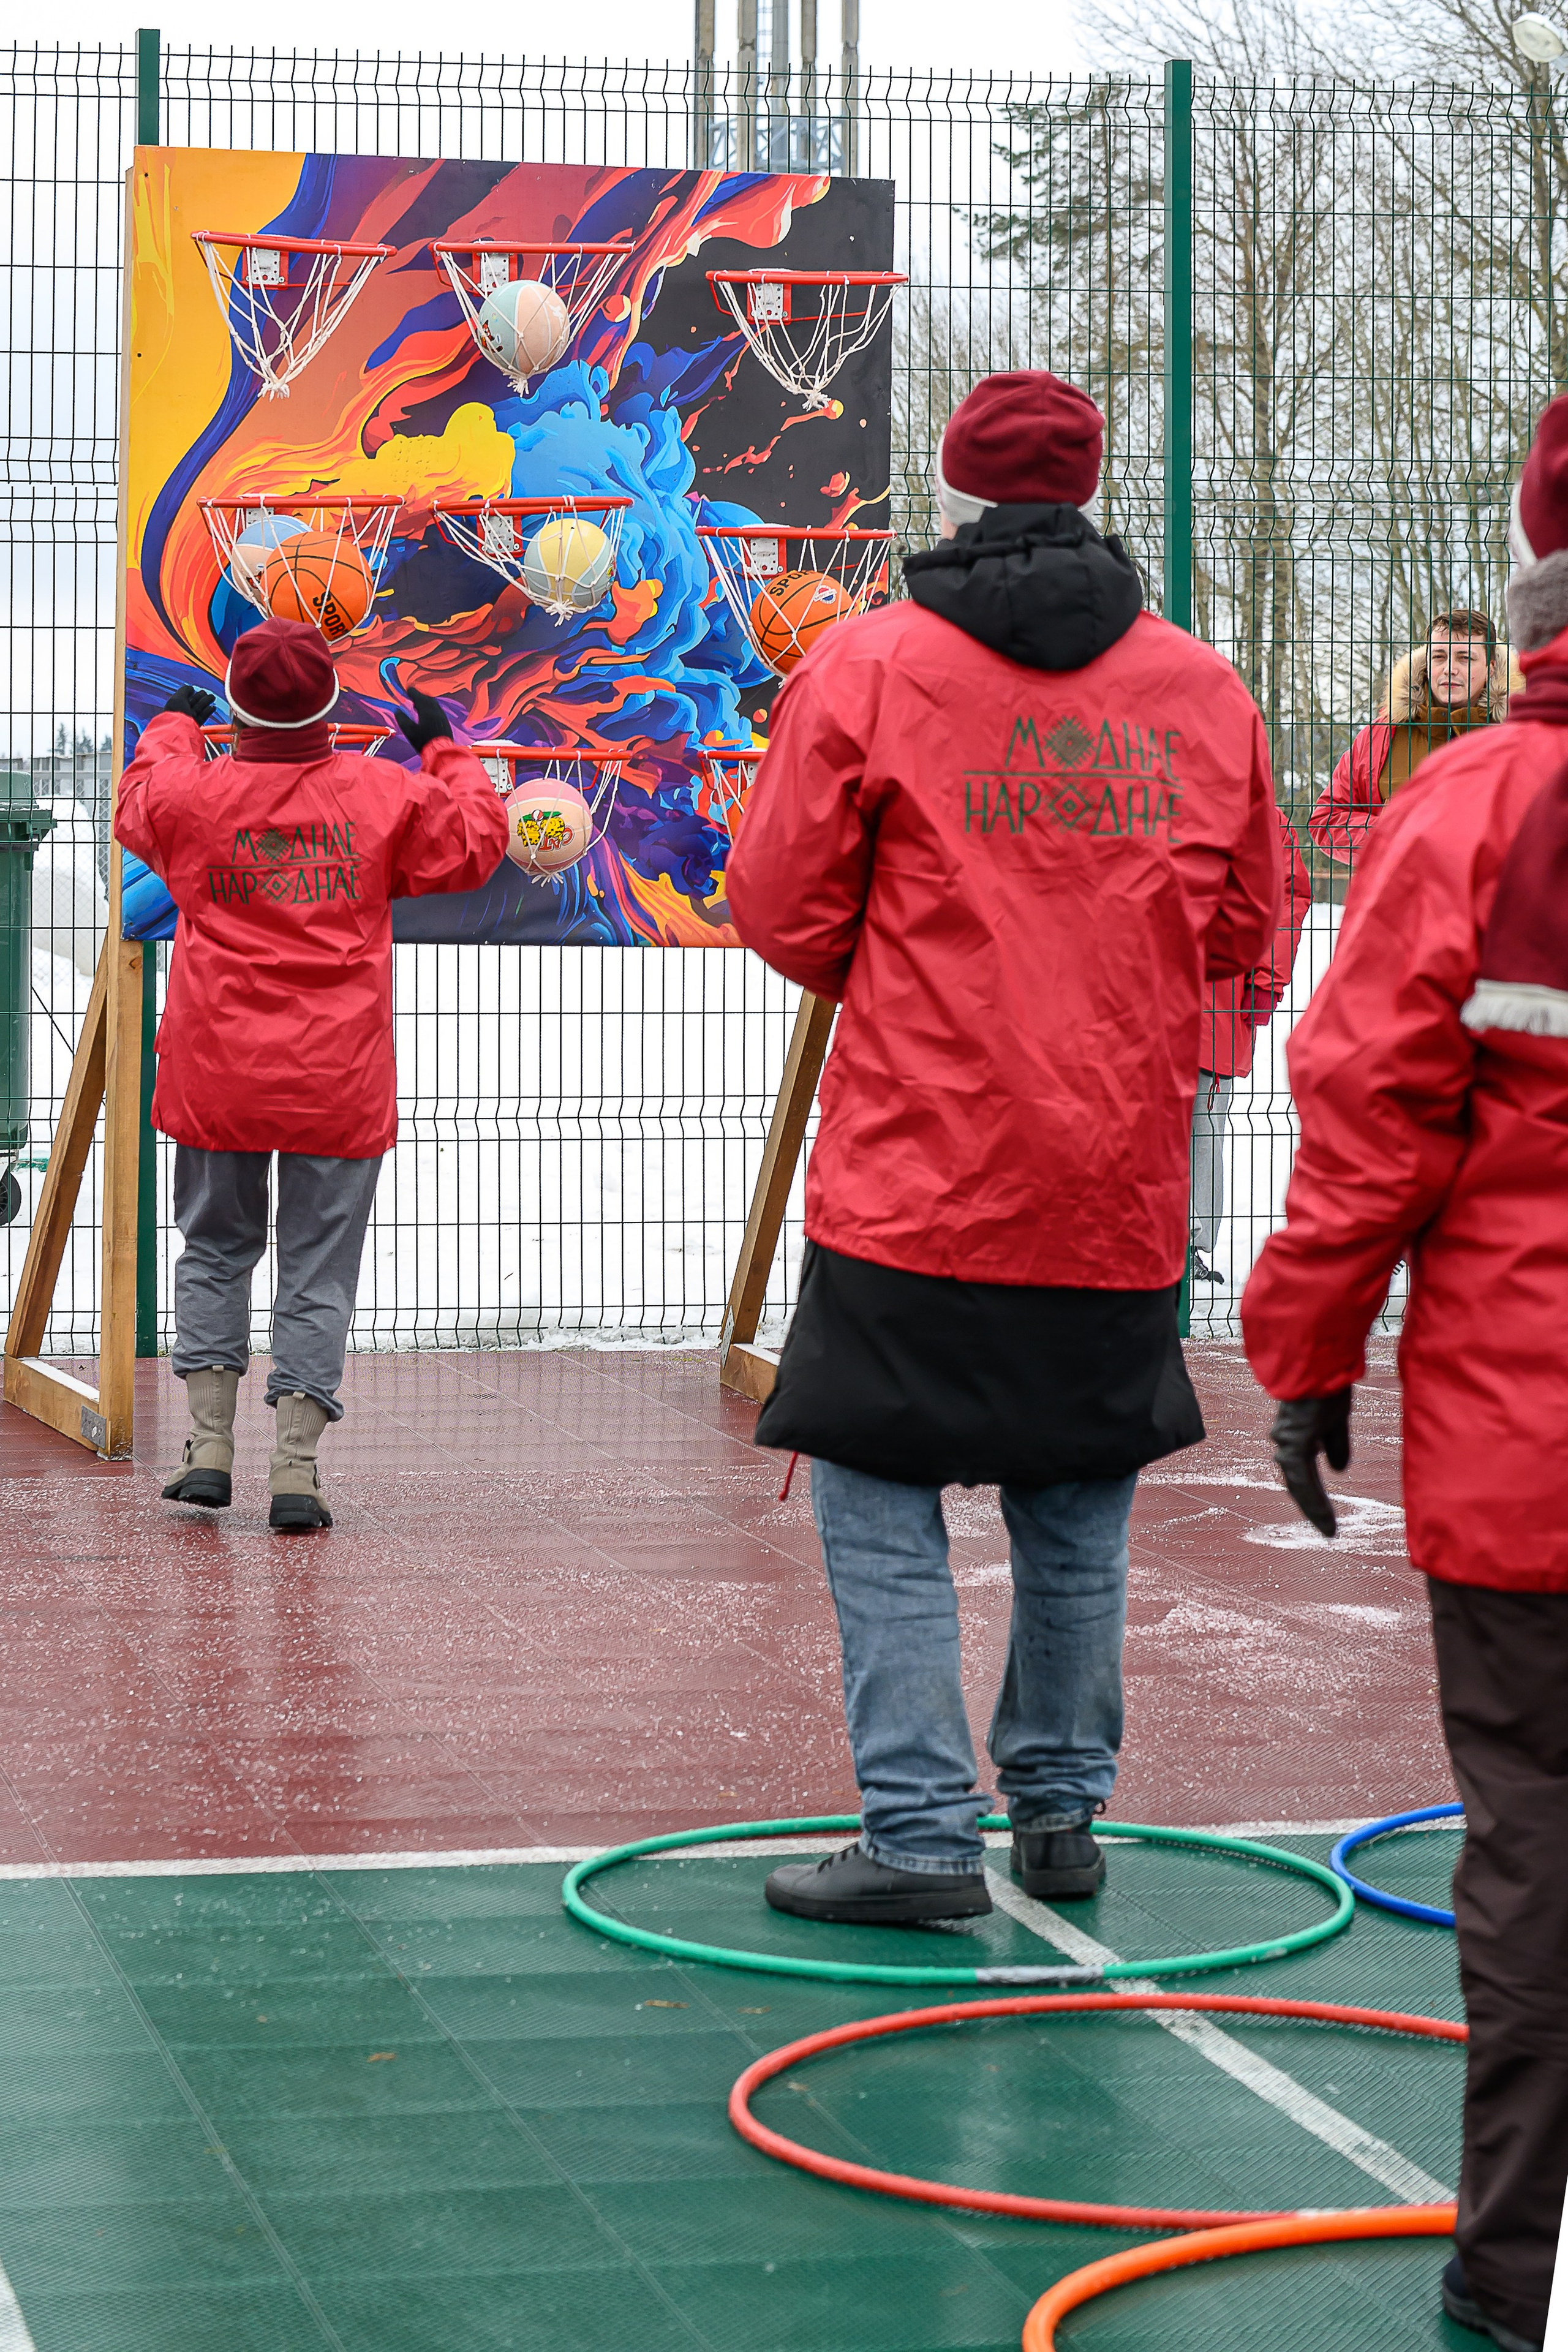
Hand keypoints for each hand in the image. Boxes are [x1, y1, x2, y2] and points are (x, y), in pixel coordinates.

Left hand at [162, 684, 215, 722]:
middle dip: (200, 697)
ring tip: (212, 697)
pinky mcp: (196, 725)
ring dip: (206, 702)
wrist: (179, 729)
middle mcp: (182, 712)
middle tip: (207, 693)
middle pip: (193, 703)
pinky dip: (208, 712)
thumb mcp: (178, 697)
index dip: (190, 693)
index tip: (195, 689)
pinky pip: (202, 717)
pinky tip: (213, 707)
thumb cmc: (177, 713)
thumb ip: (185, 690)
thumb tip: (191, 688)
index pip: (185, 697)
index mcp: (176, 705)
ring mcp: (189, 719)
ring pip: (199, 709)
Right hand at [395, 690, 453, 751]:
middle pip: (427, 698)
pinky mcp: (445, 722)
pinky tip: (427, 713)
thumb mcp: (409, 731)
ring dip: (425, 701)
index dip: (412, 692)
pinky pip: (437, 709)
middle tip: (412, 695)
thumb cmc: (423, 741)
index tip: (408, 689)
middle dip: (419, 695)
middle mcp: (436, 710)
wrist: (441, 751)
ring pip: (433, 704)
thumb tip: (397, 711)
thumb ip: (402, 719)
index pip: (419, 697)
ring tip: (418, 704)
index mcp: (426, 710)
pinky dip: (430, 707)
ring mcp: (442, 716)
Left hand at [1269, 1390, 1352, 1537]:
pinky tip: (1325, 1516)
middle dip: (1312, 1505)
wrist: (1322, 1362)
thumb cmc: (1328, 1383)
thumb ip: (1335, 1443)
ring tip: (1329, 1529)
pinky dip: (1314, 1500)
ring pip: (1298, 1484)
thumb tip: (1338, 1469)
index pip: (1303, 1472)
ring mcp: (1287, 1442)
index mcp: (1298, 1435)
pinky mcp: (1293, 1442)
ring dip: (1314, 1507)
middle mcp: (1287, 1441)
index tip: (1327, 1513)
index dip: (1313, 1493)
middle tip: (1326, 1528)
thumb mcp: (1336, 1419)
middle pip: (1297, 1482)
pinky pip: (1302, 1479)